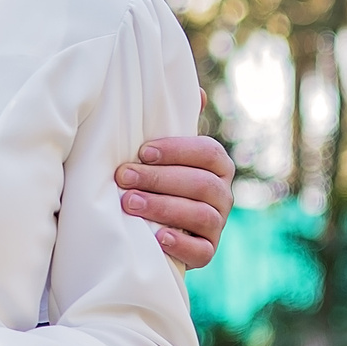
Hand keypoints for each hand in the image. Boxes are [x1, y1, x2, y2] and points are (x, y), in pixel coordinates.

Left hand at [120, 135, 234, 268]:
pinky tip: (157, 237)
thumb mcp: (164, 152)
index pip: (208, 152)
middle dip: (159, 179)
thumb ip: (176, 122)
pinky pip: (202, 251)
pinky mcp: (207, 252)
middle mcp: (222, 194)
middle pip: (202, 184)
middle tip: (124, 177)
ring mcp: (217, 224)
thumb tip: (198, 94)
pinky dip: (181, 244)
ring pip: (201, 215)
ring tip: (130, 203)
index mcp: (217, 166)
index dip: (177, 150)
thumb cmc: (157, 178)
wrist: (151, 226)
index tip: (143, 152)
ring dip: (163, 207)